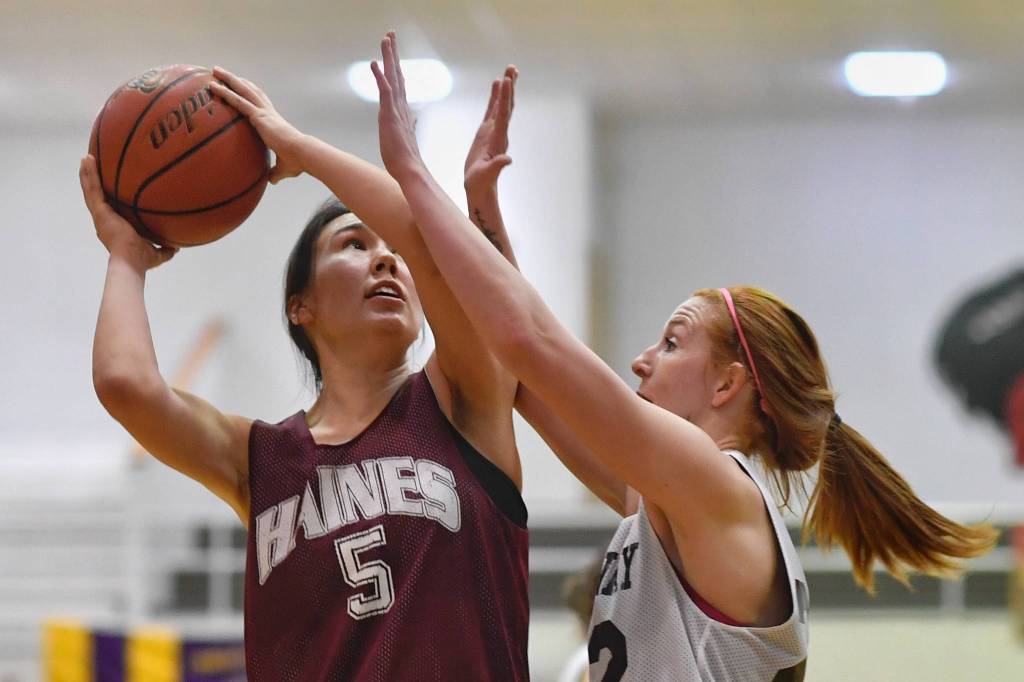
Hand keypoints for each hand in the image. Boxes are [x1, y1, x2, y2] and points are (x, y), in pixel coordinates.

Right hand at [79, 155, 176, 268]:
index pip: (111, 207)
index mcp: (115, 226)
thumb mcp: (157, 253)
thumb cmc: (141, 260)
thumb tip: (177, 245)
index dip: (109, 196)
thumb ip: (166, 248)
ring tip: (87, 157)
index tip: (111, 185)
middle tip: (95, 166)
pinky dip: (89, 174)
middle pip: (98, 195)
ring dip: (88, 173)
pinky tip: (88, 160)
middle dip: (95, 180)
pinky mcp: (99, 212)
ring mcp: (100, 215)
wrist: (131, 261)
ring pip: (91, 189)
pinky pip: (92, 189)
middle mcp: (105, 219)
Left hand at [208, 67, 305, 183]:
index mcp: (273, 121)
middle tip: (222, 73)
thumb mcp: (284, 168)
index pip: (260, 102)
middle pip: (249, 90)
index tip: (242, 85)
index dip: (251, 92)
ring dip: (228, 79)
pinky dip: (226, 92)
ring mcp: (263, 112)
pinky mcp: (259, 116)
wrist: (302, 154)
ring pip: (243, 90)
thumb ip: (276, 172)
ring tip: (215, 70)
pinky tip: (214, 86)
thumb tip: (271, 180)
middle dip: (236, 80)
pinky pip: (238, 101)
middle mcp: (268, 112)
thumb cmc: (297, 162)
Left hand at [370, 32, 426, 182]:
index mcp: (403, 111)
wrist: (410, 170)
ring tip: (386, 39)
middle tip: (390, 35)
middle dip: (393, 54)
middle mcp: (401, 106)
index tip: (393, 52)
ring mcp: (396, 109)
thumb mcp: (406, 137)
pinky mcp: (390, 115)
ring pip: (393, 77)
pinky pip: (385, 91)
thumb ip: (411, 125)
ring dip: (389, 57)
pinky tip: (375, 63)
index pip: (399, 83)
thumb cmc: (406, 158)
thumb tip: (415, 119)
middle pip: (397, 74)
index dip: (396, 66)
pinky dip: (380, 76)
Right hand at [464, 66, 516, 194]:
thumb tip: (508, 159)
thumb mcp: (487, 175)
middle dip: (510, 87)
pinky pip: (491, 110)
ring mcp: (493, 131)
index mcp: (498, 139)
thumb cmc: (481, 183)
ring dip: (505, 88)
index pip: (503, 114)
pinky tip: (496, 84)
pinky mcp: (486, 133)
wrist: (480, 188)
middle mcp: (499, 132)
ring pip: (501, 105)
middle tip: (512, 68)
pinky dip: (494, 96)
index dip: (504, 97)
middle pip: (507, 105)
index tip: (506, 80)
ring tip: (509, 71)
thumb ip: (497, 167)